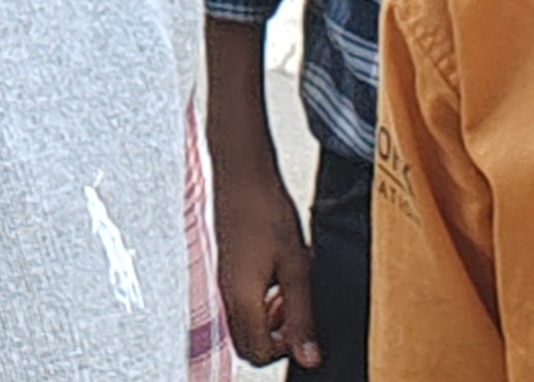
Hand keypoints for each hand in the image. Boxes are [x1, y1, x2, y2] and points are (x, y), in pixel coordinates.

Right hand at [212, 157, 318, 370]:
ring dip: (270, 320)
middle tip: (296, 312)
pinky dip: (262, 302)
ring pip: (244, 324)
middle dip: (276, 339)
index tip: (304, 330)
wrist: (242, 176)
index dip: (285, 350)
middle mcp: (227, 296)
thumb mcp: (296, 268)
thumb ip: (301, 317)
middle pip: (247, 345)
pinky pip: (242, 303)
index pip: (258, 354)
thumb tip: (308, 357)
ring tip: (290, 290)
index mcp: (243, 300)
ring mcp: (224, 283)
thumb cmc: (267, 212)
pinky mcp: (227, 270)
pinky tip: (278, 274)